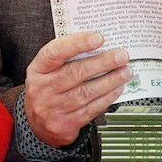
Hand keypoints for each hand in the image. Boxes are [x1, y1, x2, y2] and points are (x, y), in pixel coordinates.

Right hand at [24, 32, 131, 146]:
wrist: (37, 123)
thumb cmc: (48, 88)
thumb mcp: (48, 69)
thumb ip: (68, 57)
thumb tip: (99, 45)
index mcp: (38, 69)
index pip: (55, 52)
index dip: (78, 44)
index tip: (99, 38)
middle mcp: (42, 89)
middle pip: (75, 73)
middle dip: (102, 63)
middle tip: (121, 56)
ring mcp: (52, 108)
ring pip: (85, 92)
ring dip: (110, 81)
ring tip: (125, 72)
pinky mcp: (64, 124)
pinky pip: (90, 110)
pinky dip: (106, 98)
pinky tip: (117, 89)